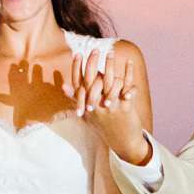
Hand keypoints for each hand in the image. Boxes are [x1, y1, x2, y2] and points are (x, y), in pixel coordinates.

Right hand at [73, 46, 147, 162]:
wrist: (122, 143)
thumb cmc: (104, 127)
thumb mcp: (88, 115)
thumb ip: (77, 99)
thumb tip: (64, 86)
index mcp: (87, 105)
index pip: (78, 83)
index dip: (77, 68)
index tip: (78, 54)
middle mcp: (96, 106)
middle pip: (92, 80)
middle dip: (92, 63)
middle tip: (95, 49)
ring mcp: (110, 107)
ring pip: (110, 81)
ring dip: (110, 64)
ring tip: (110, 52)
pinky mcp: (125, 107)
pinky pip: (127, 86)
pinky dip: (129, 73)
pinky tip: (129, 62)